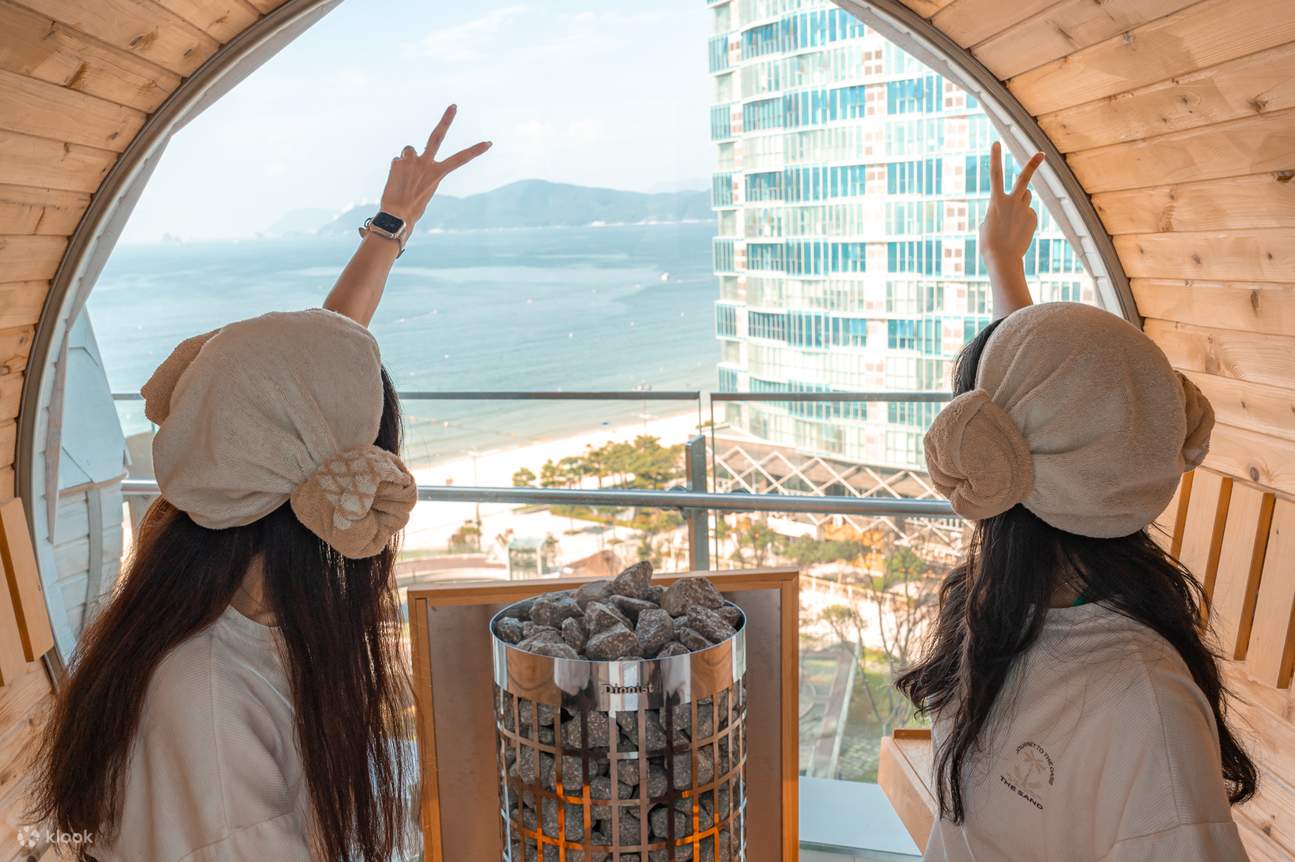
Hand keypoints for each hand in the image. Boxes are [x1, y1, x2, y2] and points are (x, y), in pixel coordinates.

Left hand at [379, 104, 490, 227]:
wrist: (397, 216)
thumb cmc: (413, 208)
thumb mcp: (425, 189)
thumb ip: (422, 171)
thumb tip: (410, 160)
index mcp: (438, 173)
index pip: (461, 159)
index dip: (475, 150)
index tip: (488, 143)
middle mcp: (426, 163)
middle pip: (437, 136)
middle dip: (446, 120)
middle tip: (454, 106)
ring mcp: (411, 161)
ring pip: (409, 150)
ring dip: (407, 159)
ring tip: (403, 177)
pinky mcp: (397, 161)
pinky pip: (398, 161)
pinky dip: (396, 170)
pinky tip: (395, 181)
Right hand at [979, 142, 1043, 268]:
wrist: (1002, 259)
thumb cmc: (989, 242)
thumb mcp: (988, 222)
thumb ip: (999, 209)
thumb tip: (1013, 207)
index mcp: (996, 201)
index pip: (994, 175)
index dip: (995, 158)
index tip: (995, 143)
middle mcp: (1012, 202)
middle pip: (1024, 179)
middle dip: (1033, 164)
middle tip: (1042, 153)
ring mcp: (1024, 210)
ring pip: (1026, 197)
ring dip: (1020, 202)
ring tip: (1011, 221)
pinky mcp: (1032, 219)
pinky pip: (1028, 213)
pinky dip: (1023, 220)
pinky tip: (1017, 232)